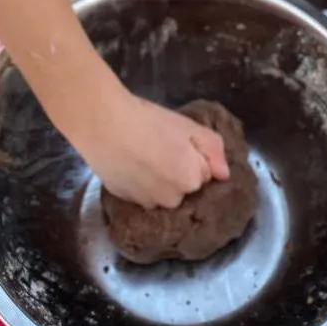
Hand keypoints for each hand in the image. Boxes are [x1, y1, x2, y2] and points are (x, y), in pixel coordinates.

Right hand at [75, 89, 229, 209]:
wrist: (103, 124)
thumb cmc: (149, 121)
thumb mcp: (189, 127)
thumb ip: (213, 150)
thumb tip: (223, 174)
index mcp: (191, 181)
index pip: (202, 174)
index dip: (192, 156)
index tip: (178, 142)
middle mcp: (172, 200)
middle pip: (183, 186)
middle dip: (177, 170)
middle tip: (160, 146)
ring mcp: (147, 204)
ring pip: (162, 192)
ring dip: (158, 179)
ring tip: (142, 154)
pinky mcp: (125, 201)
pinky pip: (142, 194)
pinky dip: (140, 183)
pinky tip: (129, 163)